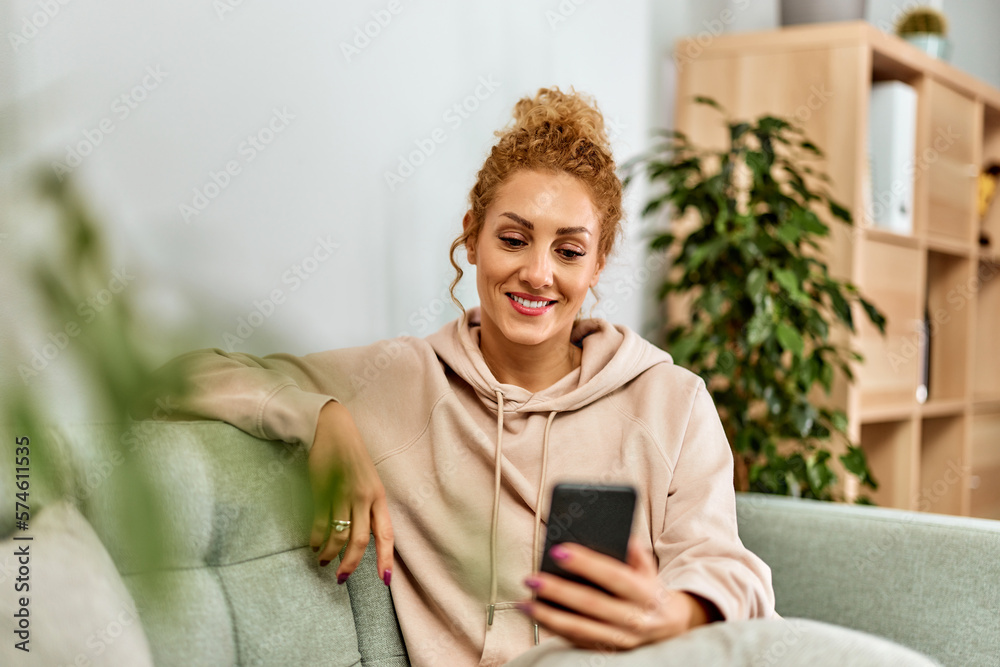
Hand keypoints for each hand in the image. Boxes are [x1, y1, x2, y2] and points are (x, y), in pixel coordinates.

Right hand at [309, 401, 393, 585]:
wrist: (335, 430)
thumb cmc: (354, 458)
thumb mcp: (370, 482)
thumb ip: (369, 508)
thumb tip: (366, 538)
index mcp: (379, 497)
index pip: (386, 534)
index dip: (386, 558)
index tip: (385, 579)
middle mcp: (364, 497)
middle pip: (360, 541)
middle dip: (351, 564)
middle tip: (341, 578)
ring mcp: (343, 494)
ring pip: (338, 535)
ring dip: (330, 553)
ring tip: (324, 560)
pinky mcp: (323, 490)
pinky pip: (320, 522)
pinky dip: (316, 538)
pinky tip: (314, 545)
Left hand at [518, 536, 719, 649]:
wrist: (670, 629)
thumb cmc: (649, 590)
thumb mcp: (649, 568)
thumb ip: (635, 551)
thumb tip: (618, 532)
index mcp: (645, 593)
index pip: (613, 575)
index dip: (586, 563)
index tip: (558, 550)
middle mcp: (634, 619)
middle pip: (591, 605)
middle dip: (559, 591)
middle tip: (532, 578)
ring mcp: (621, 640)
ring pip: (580, 629)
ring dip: (548, 616)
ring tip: (524, 602)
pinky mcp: (609, 652)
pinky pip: (576, 642)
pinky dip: (553, 629)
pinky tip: (534, 615)